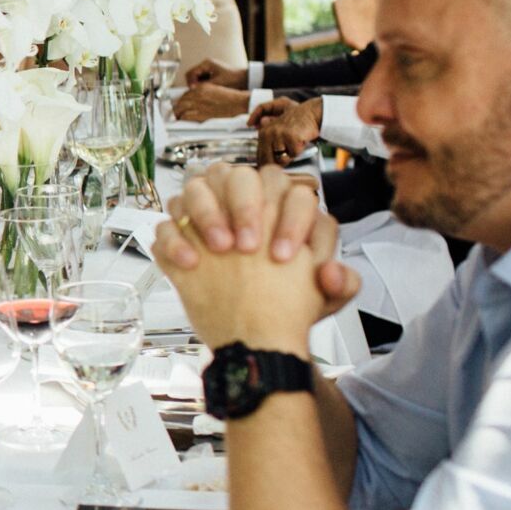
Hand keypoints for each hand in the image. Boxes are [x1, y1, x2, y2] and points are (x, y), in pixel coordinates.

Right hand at [153, 163, 358, 323]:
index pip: (293, 194)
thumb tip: (331, 272)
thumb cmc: (288, 305)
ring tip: (220, 248)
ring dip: (208, 213)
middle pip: (243, 176)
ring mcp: (209, 218)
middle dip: (246, 207)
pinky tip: (191, 264)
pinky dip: (175, 240)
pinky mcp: (180, 239)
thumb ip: (342, 284)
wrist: (255, 333)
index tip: (283, 256)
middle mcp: (246, 205)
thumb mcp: (324, 300)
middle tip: (248, 245)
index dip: (291, 221)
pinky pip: (167, 225)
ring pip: (198, 186)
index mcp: (285, 211)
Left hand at [172, 83, 249, 120]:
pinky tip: (183, 121)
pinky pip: (185, 116)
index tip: (181, 105)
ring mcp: (198, 103)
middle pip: (181, 101)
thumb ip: (203, 93)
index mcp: (201, 87)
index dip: (182, 101)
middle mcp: (197, 94)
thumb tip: (194, 100)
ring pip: (180, 108)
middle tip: (177, 112)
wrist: (238, 103)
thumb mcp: (214, 90)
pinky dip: (182, 119)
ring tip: (178, 117)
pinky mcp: (200, 113)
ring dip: (178, 113)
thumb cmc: (230, 98)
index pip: (185, 93)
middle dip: (178, 107)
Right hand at [184, 59, 247, 88]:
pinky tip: (208, 90)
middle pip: (191, 75)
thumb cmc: (233, 80)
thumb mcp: (217, 83)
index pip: (190, 73)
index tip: (194, 91)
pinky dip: (202, 85)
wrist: (245, 79)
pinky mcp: (211, 73)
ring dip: (198, 85)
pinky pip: (201, 80)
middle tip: (197, 92)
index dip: (190, 83)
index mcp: (206, 63)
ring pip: (196, 78)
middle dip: (193, 84)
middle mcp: (206, 64)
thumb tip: (191, 90)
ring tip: (204, 91)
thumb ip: (203, 86)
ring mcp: (208, 69)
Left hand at [253, 96, 322, 166]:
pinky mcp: (292, 137)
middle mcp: (269, 133)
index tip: (270, 168)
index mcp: (263, 133)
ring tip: (293, 143)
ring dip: (290, 155)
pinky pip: (294, 154)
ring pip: (282, 158)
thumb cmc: (294, 125)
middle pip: (268, 160)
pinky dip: (299, 150)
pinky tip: (300, 141)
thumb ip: (268, 146)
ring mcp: (280, 135)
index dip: (265, 165)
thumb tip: (262, 164)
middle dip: (277, 164)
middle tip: (286, 157)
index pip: (260, 156)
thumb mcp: (277, 133)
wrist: (309, 114)